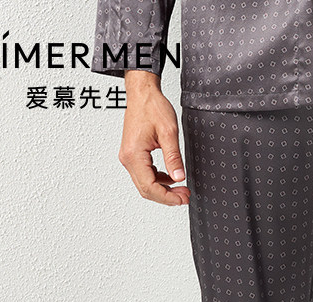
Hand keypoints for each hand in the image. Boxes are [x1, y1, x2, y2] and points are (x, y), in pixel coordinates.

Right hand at [118, 71, 189, 204]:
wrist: (142, 93)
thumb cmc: (152, 106)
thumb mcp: (169, 132)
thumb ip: (174, 157)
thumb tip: (179, 177)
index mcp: (134, 154)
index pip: (150, 187)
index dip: (168, 197)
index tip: (183, 198)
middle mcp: (128, 158)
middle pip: (146, 190)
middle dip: (167, 197)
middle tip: (185, 196)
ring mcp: (129, 157)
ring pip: (145, 184)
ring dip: (163, 190)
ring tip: (181, 189)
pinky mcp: (133, 155)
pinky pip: (145, 175)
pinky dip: (159, 180)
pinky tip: (172, 178)